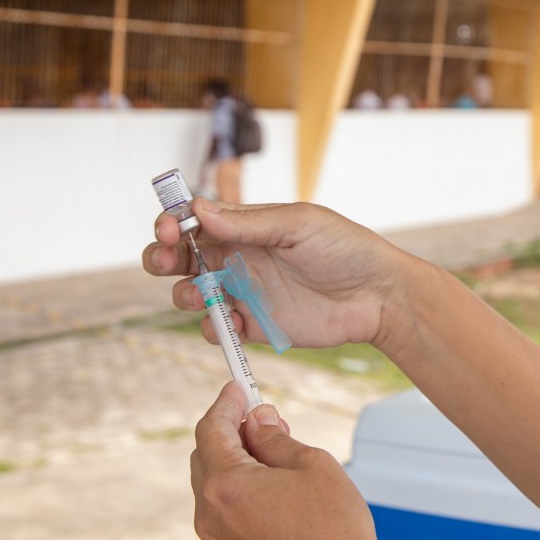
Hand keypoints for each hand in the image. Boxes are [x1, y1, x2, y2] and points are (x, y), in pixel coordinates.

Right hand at [143, 200, 412, 349]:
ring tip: (201, 294)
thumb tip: (199, 211)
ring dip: (184, 293)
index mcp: (246, 226)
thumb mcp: (299, 224)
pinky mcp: (255, 325)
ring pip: (191, 293)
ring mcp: (245, 292)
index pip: (194, 221)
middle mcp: (238, 257)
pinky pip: (218, 328)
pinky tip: (231, 321)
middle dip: (161, 256)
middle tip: (165, 258)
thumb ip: (249, 222)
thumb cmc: (345, 248)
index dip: (172, 222)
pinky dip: (213, 327)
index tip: (170, 229)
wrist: (378, 295)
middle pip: (181, 257)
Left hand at [191, 383, 397, 539]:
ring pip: (214, 480)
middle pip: (206, 453)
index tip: (239, 387)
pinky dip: (239, 483)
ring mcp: (219, 536)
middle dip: (233, 429)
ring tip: (277, 448)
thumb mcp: (310, 464)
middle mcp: (212, 512)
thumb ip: (275, 438)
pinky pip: (223, 505)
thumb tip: (257, 420)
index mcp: (226, 485)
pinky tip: (271, 479)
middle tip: (267, 417)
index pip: (211, 429)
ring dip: (237, 457)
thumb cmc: (333, 532)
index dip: (226, 403)